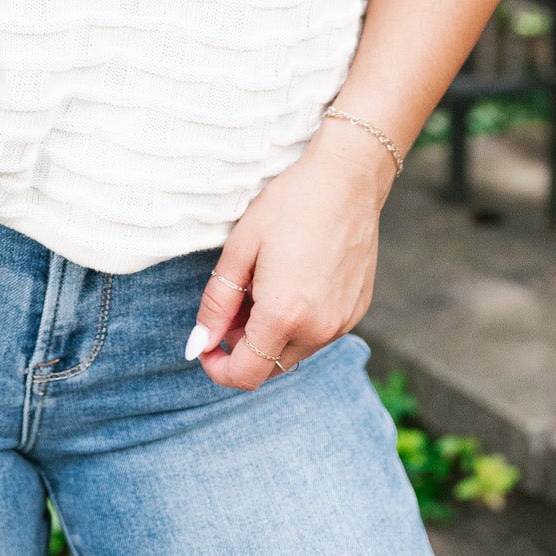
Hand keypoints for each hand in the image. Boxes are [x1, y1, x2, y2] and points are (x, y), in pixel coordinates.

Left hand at [187, 116, 396, 389]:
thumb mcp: (240, 248)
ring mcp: (342, 323)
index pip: (245, 375)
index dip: (218, 368)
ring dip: (271, 334)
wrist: (347, 180)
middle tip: (235, 299)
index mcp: (284, 316)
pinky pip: (319, 333)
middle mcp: (318, 330)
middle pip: (269, 368)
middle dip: (243, 346)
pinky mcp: (357, 311)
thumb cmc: (290, 205)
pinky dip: (299, 322)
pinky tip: (294, 281)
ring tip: (264, 284)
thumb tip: (198, 345)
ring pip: (294, 351)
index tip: (205, 344)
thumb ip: (217, 302)